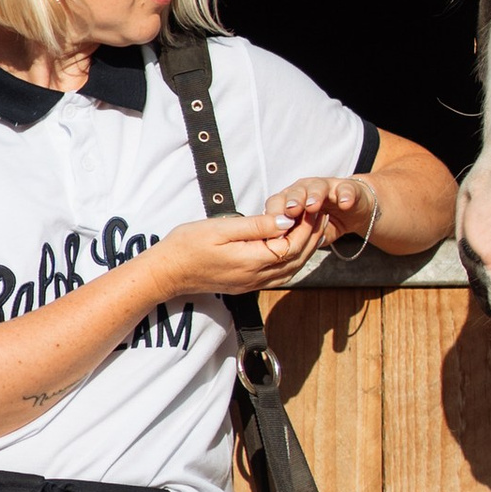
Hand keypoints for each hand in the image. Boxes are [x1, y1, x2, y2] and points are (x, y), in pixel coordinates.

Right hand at [148, 211, 318, 305]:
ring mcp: (252, 283)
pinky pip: (280, 275)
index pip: (292, 244)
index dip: (307, 226)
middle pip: (297, 258)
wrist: (166, 273)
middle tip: (323, 214)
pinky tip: (296, 248)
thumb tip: (287, 220)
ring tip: (315, 228)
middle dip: (313, 236)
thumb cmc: (187, 246)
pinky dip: (294, 261)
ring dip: (306, 249)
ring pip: (292, 269)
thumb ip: (257, 226)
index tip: (315, 207)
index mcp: (253, 260)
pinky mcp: (247, 284)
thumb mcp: (222, 228)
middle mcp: (257, 276)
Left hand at [265, 174, 383, 274]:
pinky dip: (345, 196)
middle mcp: (306, 190)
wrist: (354, 209)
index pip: (277, 202)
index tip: (273, 229)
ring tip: (312, 206)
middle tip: (290, 211)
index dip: (274, 214)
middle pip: (295, 192)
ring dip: (314, 196)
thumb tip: (274, 255)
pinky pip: (346, 190)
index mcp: (291, 200)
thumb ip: (293, 239)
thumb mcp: (306, 233)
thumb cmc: (323, 222)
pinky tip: (344, 204)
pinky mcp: (347, 189)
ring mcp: (327, 187)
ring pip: (318, 187)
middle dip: (292, 201)